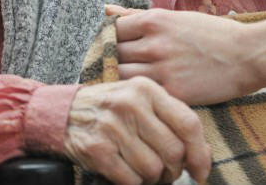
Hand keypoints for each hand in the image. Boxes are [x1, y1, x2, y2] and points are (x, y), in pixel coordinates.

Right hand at [64, 77, 210, 184]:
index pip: (188, 123)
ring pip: (153, 169)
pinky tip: (131, 176)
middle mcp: (132, 105)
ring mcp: (113, 127)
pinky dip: (135, 184)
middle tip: (169, 173)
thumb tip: (203, 154)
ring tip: (147, 173)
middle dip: (175, 170)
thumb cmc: (112, 108)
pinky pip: (130, 179)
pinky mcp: (97, 149)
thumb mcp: (142, 101)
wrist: (62, 112)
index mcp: (148, 90)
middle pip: (173, 151)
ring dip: (154, 179)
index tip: (201, 170)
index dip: (200, 152)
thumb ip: (172, 120)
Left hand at [109, 6, 251, 104]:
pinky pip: (142, 94)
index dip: (112, 40)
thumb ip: (139, 16)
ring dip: (124, 79)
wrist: (250, 55)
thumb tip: (106, 9)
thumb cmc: (217, 34)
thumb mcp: (179, 17)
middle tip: (125, 66)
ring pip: (121, 76)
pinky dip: (142, 94)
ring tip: (134, 81)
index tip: (120, 47)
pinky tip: (148, 94)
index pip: (112, 30)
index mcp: (156, 20)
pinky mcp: (172, 92)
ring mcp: (162, 69)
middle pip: (112, 54)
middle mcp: (154, 43)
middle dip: (115, 60)